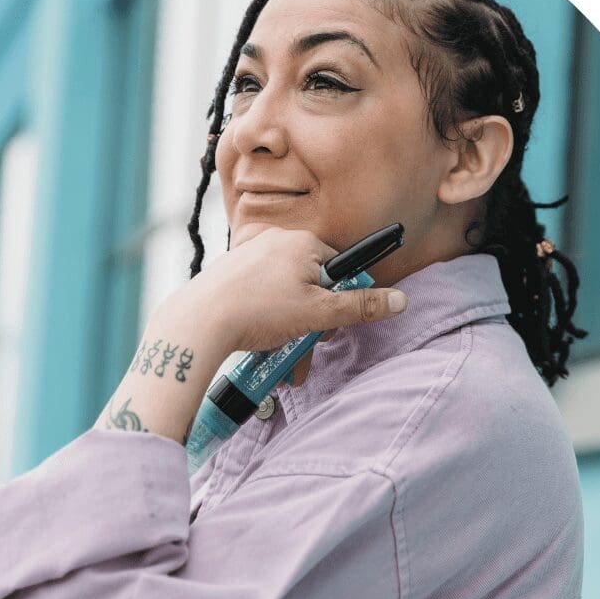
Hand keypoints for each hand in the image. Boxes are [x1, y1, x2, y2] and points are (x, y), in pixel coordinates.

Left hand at [167, 226, 407, 351]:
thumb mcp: (318, 313)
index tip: (330, 325)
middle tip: (304, 346)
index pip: (339, 270)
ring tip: (280, 357)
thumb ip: (361, 307)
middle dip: (312, 323)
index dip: (341, 303)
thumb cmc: (258, 310)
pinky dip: (265, 323)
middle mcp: (276, 242)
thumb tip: (400, 300)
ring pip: (285, 298)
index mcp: (303, 242)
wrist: (199, 321)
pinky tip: (258, 344)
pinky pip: (260, 299)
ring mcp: (250, 257)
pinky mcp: (230, 276)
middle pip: (311, 286)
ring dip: (289, 332)